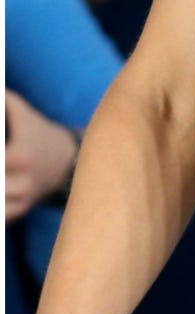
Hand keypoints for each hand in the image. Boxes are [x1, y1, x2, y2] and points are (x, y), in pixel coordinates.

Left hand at [6, 92, 78, 220]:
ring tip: (1, 174)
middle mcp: (21, 182)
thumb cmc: (38, 133)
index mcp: (19, 155)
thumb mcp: (22, 113)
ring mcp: (21, 199)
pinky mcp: (19, 211)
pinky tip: (2, 189)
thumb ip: (4, 102)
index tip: (1, 152)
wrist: (69, 161)